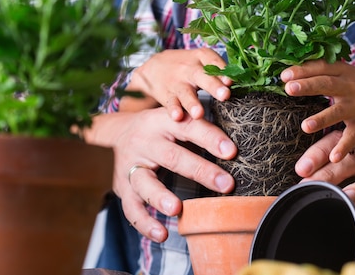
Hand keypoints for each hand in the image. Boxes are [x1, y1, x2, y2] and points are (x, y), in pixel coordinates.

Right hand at [99, 108, 236, 241]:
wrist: (119, 131)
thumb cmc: (161, 129)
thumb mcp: (176, 119)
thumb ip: (200, 128)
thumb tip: (235, 145)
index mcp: (163, 121)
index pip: (190, 128)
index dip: (211, 139)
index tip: (232, 152)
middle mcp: (146, 141)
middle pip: (172, 156)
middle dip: (201, 171)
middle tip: (226, 185)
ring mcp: (132, 165)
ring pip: (145, 182)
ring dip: (160, 197)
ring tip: (177, 209)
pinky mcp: (123, 187)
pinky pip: (132, 208)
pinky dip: (145, 223)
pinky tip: (161, 234)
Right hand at [126, 48, 231, 119]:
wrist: (155, 68)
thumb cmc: (189, 67)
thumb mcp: (203, 62)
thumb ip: (221, 71)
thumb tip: (247, 83)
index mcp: (202, 57)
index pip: (214, 61)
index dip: (223, 71)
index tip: (231, 81)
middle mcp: (190, 68)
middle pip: (202, 76)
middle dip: (213, 86)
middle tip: (225, 95)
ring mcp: (177, 82)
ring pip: (185, 92)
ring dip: (192, 103)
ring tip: (199, 114)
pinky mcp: (167, 95)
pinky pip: (170, 103)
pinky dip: (173, 110)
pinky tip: (177, 117)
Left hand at [282, 60, 354, 176]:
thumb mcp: (347, 71)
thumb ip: (324, 70)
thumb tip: (292, 68)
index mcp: (342, 73)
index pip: (321, 68)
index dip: (303, 70)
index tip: (284, 74)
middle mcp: (348, 88)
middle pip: (326, 85)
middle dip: (308, 86)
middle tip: (289, 88)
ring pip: (337, 112)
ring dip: (322, 119)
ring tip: (305, 126)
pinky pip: (353, 137)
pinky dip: (344, 147)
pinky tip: (334, 158)